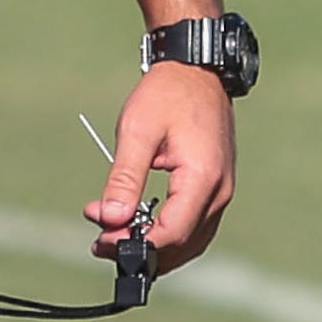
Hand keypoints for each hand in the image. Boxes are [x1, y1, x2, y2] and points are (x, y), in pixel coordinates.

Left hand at [90, 58, 233, 273]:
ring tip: (112, 236)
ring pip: (190, 241)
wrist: (197, 71)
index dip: (136, 246)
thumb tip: (110, 219)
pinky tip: (138, 226)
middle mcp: (219, 191)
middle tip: (99, 241)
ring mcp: (221, 191)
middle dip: (139, 250)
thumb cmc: (167, 94)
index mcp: (202, 177)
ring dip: (153, 247)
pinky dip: (167, 234)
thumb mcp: (137, 131)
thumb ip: (124, 178)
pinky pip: (194, 226)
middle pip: (182, 244)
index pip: (172, 233)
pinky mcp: (215, 188)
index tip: (103, 240)